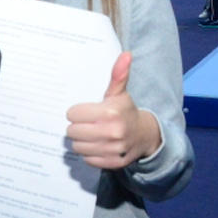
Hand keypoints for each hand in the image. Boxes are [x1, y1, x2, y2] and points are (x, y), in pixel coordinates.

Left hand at [66, 52, 161, 169]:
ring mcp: (113, 149)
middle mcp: (112, 132)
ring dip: (81, 141)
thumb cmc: (126, 111)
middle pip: (72, 132)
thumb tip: (126, 54)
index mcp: (109, 112)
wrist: (146, 135)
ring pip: (77, 147)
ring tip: (92, 134)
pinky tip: (99, 145)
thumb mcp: (119, 93)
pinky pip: (87, 159)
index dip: (77, 112)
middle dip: (77, 127)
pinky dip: (90, 153)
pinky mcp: (113, 163)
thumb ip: (118, 74)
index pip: (72, 114)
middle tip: (88, 124)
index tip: (86, 112)